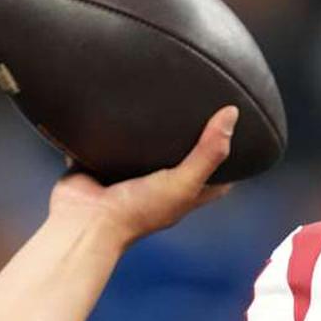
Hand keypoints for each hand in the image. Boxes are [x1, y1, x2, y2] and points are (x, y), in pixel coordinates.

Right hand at [48, 106, 238, 245]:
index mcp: (184, 193)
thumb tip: (231, 115)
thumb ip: (208, 153)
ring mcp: (130, 175)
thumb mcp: (184, 183)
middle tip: (199, 106)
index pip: (217, 175)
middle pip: (182, 157)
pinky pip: (110, 141)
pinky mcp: (102, 165)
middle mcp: (160, 185)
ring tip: (161, 99)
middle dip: (189, 136)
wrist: (84, 221)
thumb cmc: (136, 212)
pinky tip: (118, 106)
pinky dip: (112, 128)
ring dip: (149, 131)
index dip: (228, 156)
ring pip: (145, 148)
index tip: (236, 130)